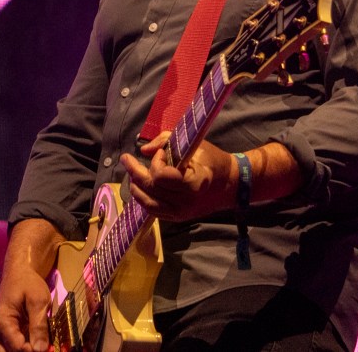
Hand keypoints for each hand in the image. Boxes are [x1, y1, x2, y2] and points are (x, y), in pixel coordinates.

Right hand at [0, 220, 61, 351]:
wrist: (18, 273)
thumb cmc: (28, 283)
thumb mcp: (38, 300)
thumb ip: (39, 325)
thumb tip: (40, 350)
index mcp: (3, 323)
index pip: (18, 348)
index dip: (35, 350)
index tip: (50, 346)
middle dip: (27, 351)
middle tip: (43, 345)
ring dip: (25, 349)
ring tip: (39, 340)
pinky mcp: (5, 335)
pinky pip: (12, 348)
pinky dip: (25, 347)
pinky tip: (36, 340)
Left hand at [120, 132, 238, 222]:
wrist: (231, 184)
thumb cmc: (214, 160)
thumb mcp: (194, 144)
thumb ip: (166, 141)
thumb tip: (144, 151)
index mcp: (194, 182)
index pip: (162, 176)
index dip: (157, 162)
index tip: (164, 152)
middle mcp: (186, 201)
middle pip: (152, 188)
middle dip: (136, 172)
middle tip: (126, 159)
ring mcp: (182, 212)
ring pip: (148, 202)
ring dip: (136, 187)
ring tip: (131, 174)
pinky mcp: (179, 217)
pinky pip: (154, 211)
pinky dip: (144, 199)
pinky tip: (139, 188)